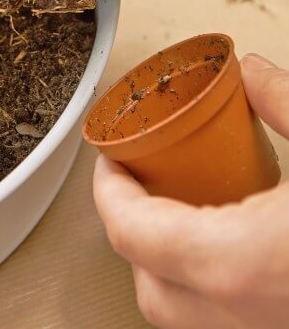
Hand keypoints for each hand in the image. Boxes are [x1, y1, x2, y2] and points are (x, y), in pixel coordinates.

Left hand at [94, 54, 288, 328]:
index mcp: (234, 261)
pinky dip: (201, 287)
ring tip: (174, 214)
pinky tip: (225, 246)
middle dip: (129, 231)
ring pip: (179, 314)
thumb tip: (252, 74)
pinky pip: (217, 320)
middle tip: (134, 185)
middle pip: (147, 285)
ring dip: (163, 266)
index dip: (106, 189)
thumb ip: (284, 102)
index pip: (131, 231)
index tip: (107, 160)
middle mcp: (240, 315)